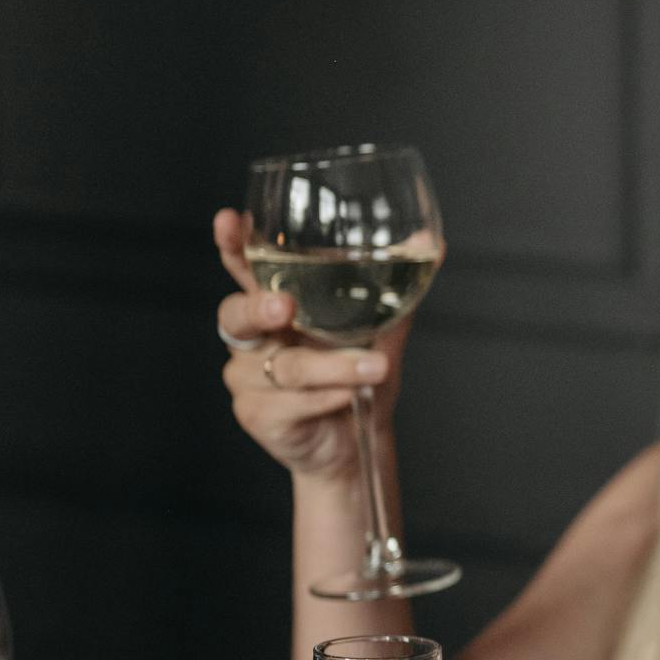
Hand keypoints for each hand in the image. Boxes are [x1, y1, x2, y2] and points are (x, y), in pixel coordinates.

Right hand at [212, 209, 408, 480]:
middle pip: (235, 315)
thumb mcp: (383, 326)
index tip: (228, 221)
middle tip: (285, 307)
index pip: (244, 268)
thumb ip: (397, 285)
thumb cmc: (360, 375)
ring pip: (284, 366)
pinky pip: (289, 402)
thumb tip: (431, 242)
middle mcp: (253, 338)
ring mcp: (248, 377)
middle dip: (258, 308)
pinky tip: (348, 395)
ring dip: (332, 366)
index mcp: (274, 303)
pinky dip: (327, 397)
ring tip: (373, 368)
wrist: (361, 438)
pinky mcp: (256, 414)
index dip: (232, 245)